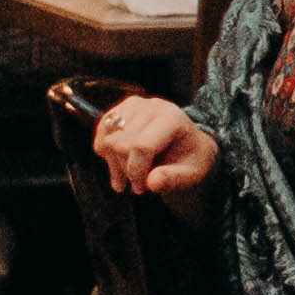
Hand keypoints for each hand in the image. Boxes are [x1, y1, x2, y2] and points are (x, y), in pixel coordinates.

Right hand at [90, 93, 215, 196]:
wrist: (187, 142)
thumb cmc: (190, 157)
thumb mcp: (193, 172)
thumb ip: (174, 178)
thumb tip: (152, 183)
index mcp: (172, 118)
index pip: (141, 146)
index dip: (136, 172)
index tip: (143, 187)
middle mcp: (151, 107)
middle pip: (122, 145)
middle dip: (127, 171)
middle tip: (139, 184)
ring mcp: (132, 107)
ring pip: (108, 142)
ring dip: (115, 166)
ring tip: (129, 177)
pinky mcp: (118, 111)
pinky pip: (101, 136)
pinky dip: (106, 155)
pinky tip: (120, 164)